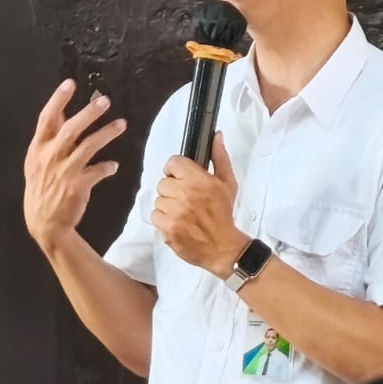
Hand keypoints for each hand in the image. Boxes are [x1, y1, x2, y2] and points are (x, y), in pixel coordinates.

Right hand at [23, 80, 125, 252]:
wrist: (44, 223)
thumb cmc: (41, 188)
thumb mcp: (36, 162)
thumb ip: (49, 139)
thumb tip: (62, 114)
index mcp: (38, 149)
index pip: (46, 119)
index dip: (57, 100)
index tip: (70, 84)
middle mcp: (50, 157)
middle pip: (71, 129)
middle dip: (89, 113)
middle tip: (105, 101)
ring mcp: (64, 171)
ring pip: (89, 146)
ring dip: (106, 133)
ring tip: (121, 124)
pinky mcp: (78, 186)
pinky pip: (98, 171)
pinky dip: (107, 167)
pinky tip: (114, 165)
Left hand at [151, 133, 247, 277]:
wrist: (222, 247)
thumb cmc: (223, 214)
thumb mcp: (227, 183)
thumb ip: (219, 158)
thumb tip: (217, 136)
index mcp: (199, 180)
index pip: (172, 163)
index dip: (175, 171)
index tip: (181, 178)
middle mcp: (185, 194)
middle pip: (163, 183)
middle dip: (172, 190)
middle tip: (185, 199)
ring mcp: (175, 212)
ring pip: (158, 200)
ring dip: (167, 206)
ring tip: (182, 213)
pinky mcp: (167, 228)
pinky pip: (155, 216)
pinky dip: (163, 220)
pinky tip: (177, 223)